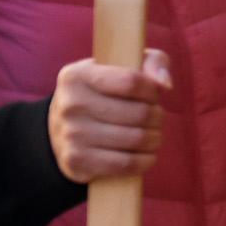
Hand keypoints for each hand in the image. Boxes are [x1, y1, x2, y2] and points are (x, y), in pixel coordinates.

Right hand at [49, 51, 170, 183]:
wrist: (61, 129)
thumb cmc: (103, 93)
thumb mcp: (121, 65)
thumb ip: (152, 62)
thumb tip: (165, 84)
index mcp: (77, 76)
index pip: (132, 81)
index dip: (151, 91)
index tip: (150, 96)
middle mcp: (70, 104)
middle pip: (140, 113)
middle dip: (157, 116)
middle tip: (153, 118)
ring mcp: (71, 134)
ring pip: (138, 139)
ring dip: (154, 139)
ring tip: (150, 134)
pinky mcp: (77, 161)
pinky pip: (127, 164)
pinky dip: (146, 160)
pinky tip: (145, 154)